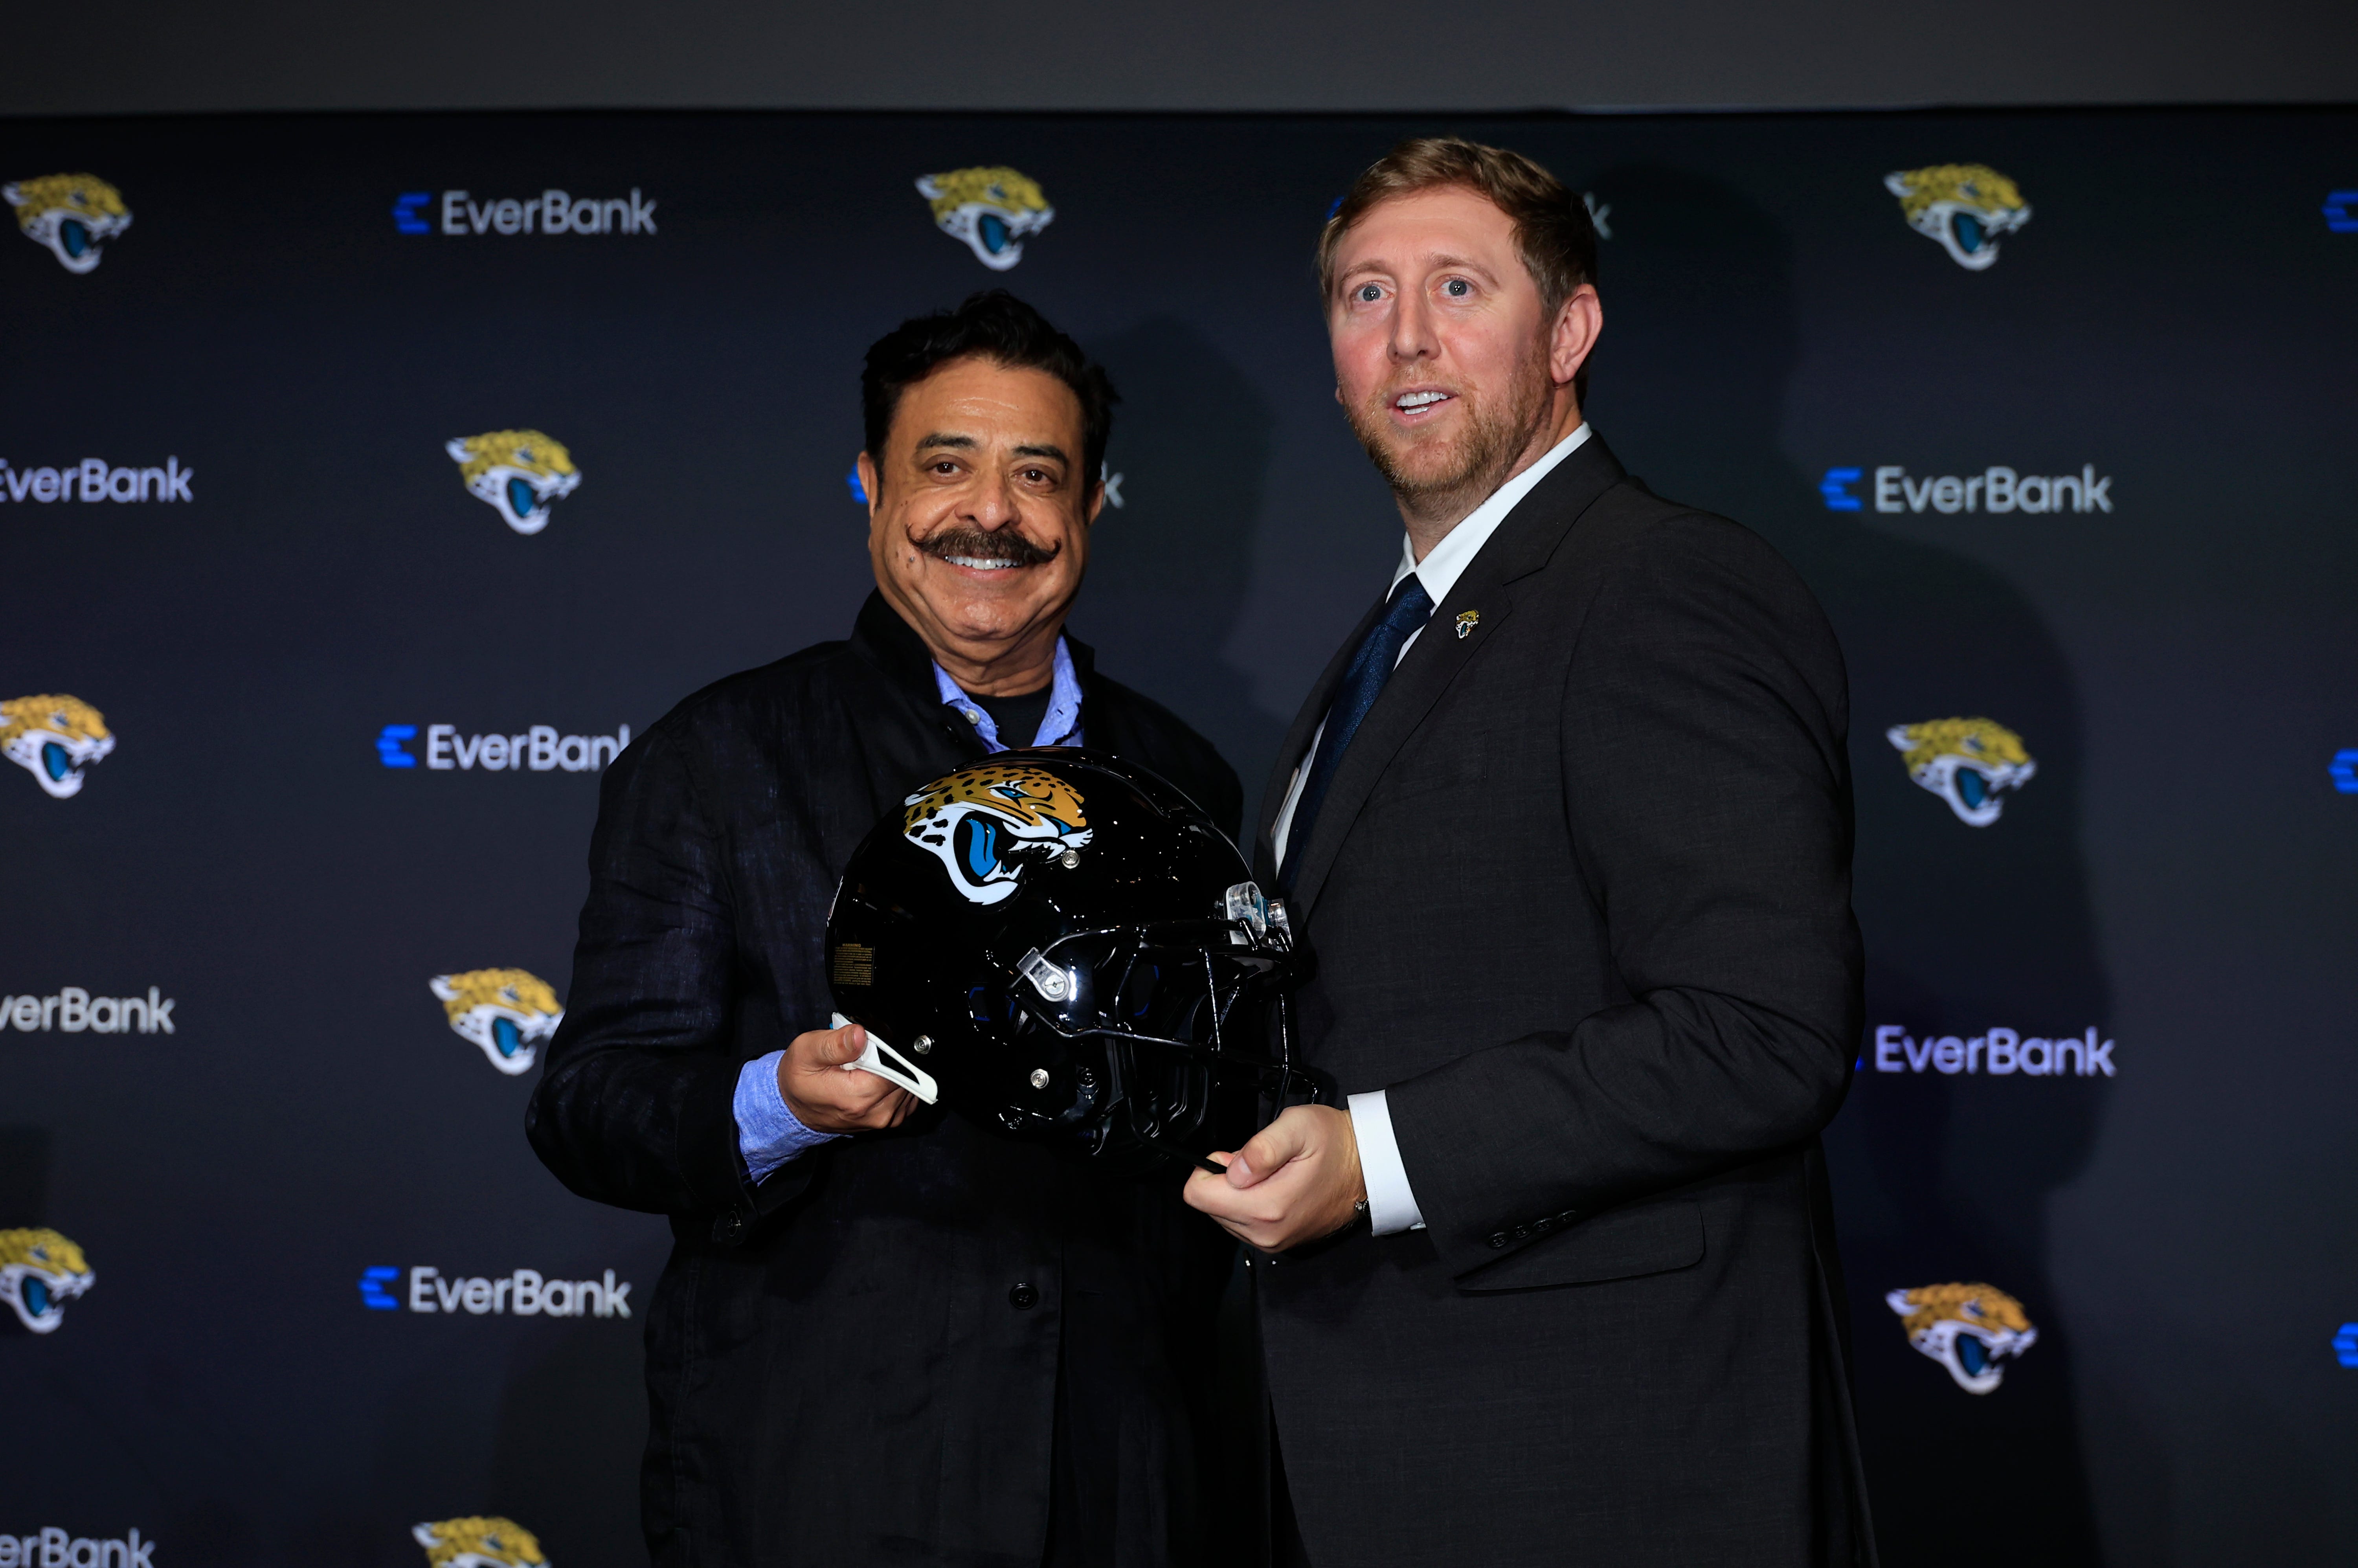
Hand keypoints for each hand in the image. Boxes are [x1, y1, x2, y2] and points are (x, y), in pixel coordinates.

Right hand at [779, 1022, 915, 1133]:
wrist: (795, 1107)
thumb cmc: (800, 1079)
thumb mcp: (807, 1051)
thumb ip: (835, 1043)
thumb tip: (861, 1035)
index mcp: (858, 1097)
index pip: (897, 1066)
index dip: (886, 1050)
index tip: (867, 1047)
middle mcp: (877, 1112)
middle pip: (905, 1074)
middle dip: (890, 1060)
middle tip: (862, 1056)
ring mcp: (886, 1119)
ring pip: (909, 1084)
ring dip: (893, 1072)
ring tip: (865, 1068)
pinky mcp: (890, 1119)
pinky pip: (907, 1094)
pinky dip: (895, 1083)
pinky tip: (875, 1077)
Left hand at [1182, 1104, 1366, 1251]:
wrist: (1368, 1167)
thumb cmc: (1336, 1144)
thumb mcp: (1298, 1127)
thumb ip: (1261, 1148)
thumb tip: (1231, 1170)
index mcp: (1266, 1207)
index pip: (1198, 1196)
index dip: (1209, 1168)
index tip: (1237, 1157)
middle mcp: (1266, 1233)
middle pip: (1210, 1206)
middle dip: (1228, 1179)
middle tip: (1261, 1163)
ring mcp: (1272, 1241)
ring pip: (1224, 1215)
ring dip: (1240, 1191)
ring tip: (1274, 1173)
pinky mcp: (1278, 1242)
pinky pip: (1243, 1223)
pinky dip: (1252, 1202)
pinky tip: (1278, 1186)